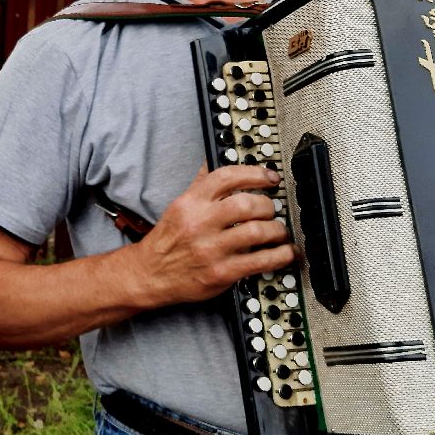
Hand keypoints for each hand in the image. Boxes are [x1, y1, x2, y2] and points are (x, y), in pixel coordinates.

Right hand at [129, 165, 294, 305]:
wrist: (149, 275)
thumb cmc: (167, 241)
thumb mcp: (179, 207)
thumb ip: (199, 184)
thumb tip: (213, 160)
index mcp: (190, 203)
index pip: (227, 177)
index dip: (255, 173)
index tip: (270, 178)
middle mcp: (200, 223)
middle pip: (247, 204)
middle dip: (268, 205)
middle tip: (272, 210)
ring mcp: (211, 249)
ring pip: (258, 231)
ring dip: (277, 230)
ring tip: (279, 232)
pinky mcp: (222, 273)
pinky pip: (261, 261)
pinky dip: (281, 255)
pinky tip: (285, 252)